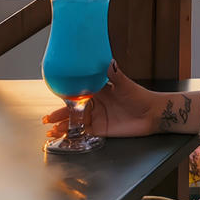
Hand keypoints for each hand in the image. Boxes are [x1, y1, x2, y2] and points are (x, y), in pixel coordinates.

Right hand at [42, 61, 172, 139]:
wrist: (152, 113)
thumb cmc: (140, 96)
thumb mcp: (126, 85)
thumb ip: (116, 75)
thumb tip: (110, 62)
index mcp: (98, 91)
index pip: (78, 93)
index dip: (66, 96)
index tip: (55, 97)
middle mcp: (95, 104)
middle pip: (73, 110)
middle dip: (59, 115)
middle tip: (46, 119)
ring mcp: (97, 117)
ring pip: (76, 122)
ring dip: (63, 126)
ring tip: (50, 131)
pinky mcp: (101, 130)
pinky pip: (84, 133)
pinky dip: (73, 135)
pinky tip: (64, 137)